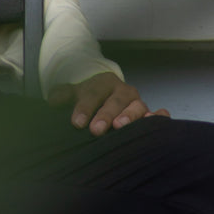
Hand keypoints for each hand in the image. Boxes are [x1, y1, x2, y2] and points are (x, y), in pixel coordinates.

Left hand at [48, 72, 169, 135]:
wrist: (108, 90)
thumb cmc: (89, 96)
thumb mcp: (74, 92)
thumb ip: (63, 95)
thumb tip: (54, 100)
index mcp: (103, 84)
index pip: (93, 95)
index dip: (85, 108)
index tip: (76, 123)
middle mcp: (122, 92)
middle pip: (115, 102)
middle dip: (106, 115)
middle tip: (96, 130)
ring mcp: (137, 102)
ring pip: (137, 107)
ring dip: (130, 117)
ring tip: (121, 127)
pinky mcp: (147, 114)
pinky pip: (155, 114)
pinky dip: (158, 117)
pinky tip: (159, 119)